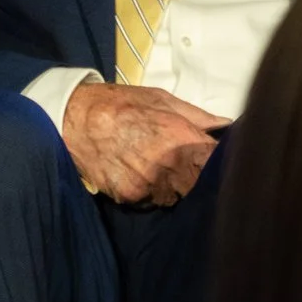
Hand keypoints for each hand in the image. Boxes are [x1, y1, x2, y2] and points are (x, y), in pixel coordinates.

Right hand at [60, 83, 227, 205]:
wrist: (75, 119)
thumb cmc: (123, 104)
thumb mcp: (163, 100)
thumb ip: (198, 117)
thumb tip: (226, 125)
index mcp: (182, 138)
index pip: (217, 162)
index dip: (221, 162)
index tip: (220, 159)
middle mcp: (168, 167)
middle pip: (199, 185)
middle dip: (198, 177)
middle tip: (189, 164)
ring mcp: (148, 185)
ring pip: (175, 196)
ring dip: (174, 187)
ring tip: (160, 167)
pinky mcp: (129, 197)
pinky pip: (151, 201)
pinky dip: (151, 192)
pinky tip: (140, 173)